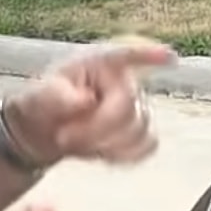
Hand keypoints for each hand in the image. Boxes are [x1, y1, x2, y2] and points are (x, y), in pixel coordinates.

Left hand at [6, 36, 177, 167]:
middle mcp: (124, 81)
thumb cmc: (44, 104)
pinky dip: (124, 155)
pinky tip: (101, 154)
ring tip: (75, 143)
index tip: (170, 58)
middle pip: (128, 107)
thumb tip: (87, 101)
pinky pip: (147, 146)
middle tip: (63, 138)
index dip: (149, 55)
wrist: (45, 131)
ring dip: (105, 144)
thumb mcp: (40, 96)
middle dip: (95, 128)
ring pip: (139, 130)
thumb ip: (58, 96)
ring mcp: (136, 106)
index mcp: (99, 63)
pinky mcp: (140, 132)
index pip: (127, 55)